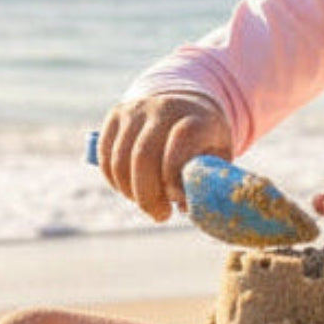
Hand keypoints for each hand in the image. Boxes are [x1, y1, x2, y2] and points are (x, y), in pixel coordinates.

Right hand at [97, 93, 232, 222]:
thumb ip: (206, 181)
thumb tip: (184, 206)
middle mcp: (165, 107)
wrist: (186, 109)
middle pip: (143, 156)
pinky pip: (106, 157)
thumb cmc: (205, 143)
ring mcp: (138, 108)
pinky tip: (132, 191)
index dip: (174, 175)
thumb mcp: (218, 158)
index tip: (179, 202)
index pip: (181, 140)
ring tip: (149, 204)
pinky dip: (115, 182)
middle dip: (148, 196)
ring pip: (120, 160)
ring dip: (130, 192)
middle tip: (162, 215)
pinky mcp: (116, 114)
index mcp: (197, 117)